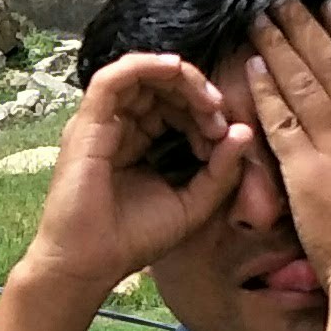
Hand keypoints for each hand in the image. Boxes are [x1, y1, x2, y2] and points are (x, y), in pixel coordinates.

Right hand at [19, 51, 254, 294]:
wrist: (89, 265)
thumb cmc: (133, 239)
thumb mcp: (193, 203)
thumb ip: (220, 171)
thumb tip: (243, 132)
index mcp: (138, 142)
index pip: (173, 106)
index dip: (204, 111)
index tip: (226, 135)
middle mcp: (118, 127)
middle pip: (160, 86)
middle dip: (197, 93)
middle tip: (220, 114)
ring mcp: (100, 123)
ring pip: (140, 74)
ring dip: (180, 79)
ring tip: (208, 101)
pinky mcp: (87, 123)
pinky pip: (114, 78)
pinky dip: (145, 65)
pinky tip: (176, 69)